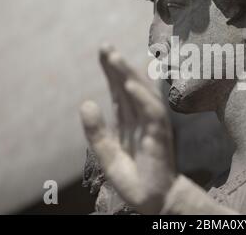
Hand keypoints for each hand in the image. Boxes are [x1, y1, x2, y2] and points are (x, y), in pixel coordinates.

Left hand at [79, 44, 175, 213]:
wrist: (153, 199)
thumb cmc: (133, 176)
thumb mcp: (106, 154)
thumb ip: (96, 130)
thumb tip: (86, 102)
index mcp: (128, 120)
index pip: (119, 90)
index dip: (111, 70)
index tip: (103, 50)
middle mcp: (140, 117)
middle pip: (130, 86)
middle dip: (118, 66)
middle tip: (105, 46)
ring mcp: (152, 125)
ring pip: (142, 94)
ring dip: (129, 75)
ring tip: (114, 58)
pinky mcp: (160, 135)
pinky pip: (152, 113)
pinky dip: (142, 98)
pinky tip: (129, 85)